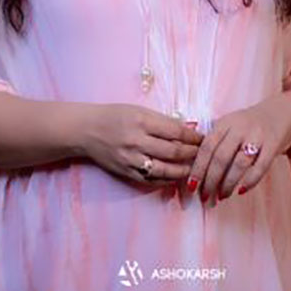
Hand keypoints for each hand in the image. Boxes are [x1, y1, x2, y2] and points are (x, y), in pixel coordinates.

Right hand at [83, 103, 203, 187]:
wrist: (87, 130)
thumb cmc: (115, 116)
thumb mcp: (139, 110)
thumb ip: (162, 121)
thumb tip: (187, 129)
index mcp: (141, 121)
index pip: (175, 131)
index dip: (193, 136)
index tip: (203, 138)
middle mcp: (136, 141)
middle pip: (172, 152)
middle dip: (192, 153)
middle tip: (204, 153)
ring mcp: (131, 160)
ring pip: (164, 170)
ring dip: (183, 170)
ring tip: (194, 167)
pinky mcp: (126, 173)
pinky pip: (151, 180)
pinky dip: (166, 180)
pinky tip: (176, 177)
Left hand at [186, 94, 290, 201]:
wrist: (283, 112)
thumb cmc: (250, 124)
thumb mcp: (230, 124)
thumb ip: (214, 139)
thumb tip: (191, 164)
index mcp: (225, 123)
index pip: (206, 147)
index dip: (197, 168)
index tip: (191, 186)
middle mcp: (239, 128)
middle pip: (220, 157)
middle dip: (210, 180)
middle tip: (205, 196)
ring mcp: (257, 136)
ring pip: (238, 163)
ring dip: (228, 183)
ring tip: (222, 195)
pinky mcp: (273, 145)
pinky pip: (260, 167)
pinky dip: (249, 181)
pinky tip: (241, 191)